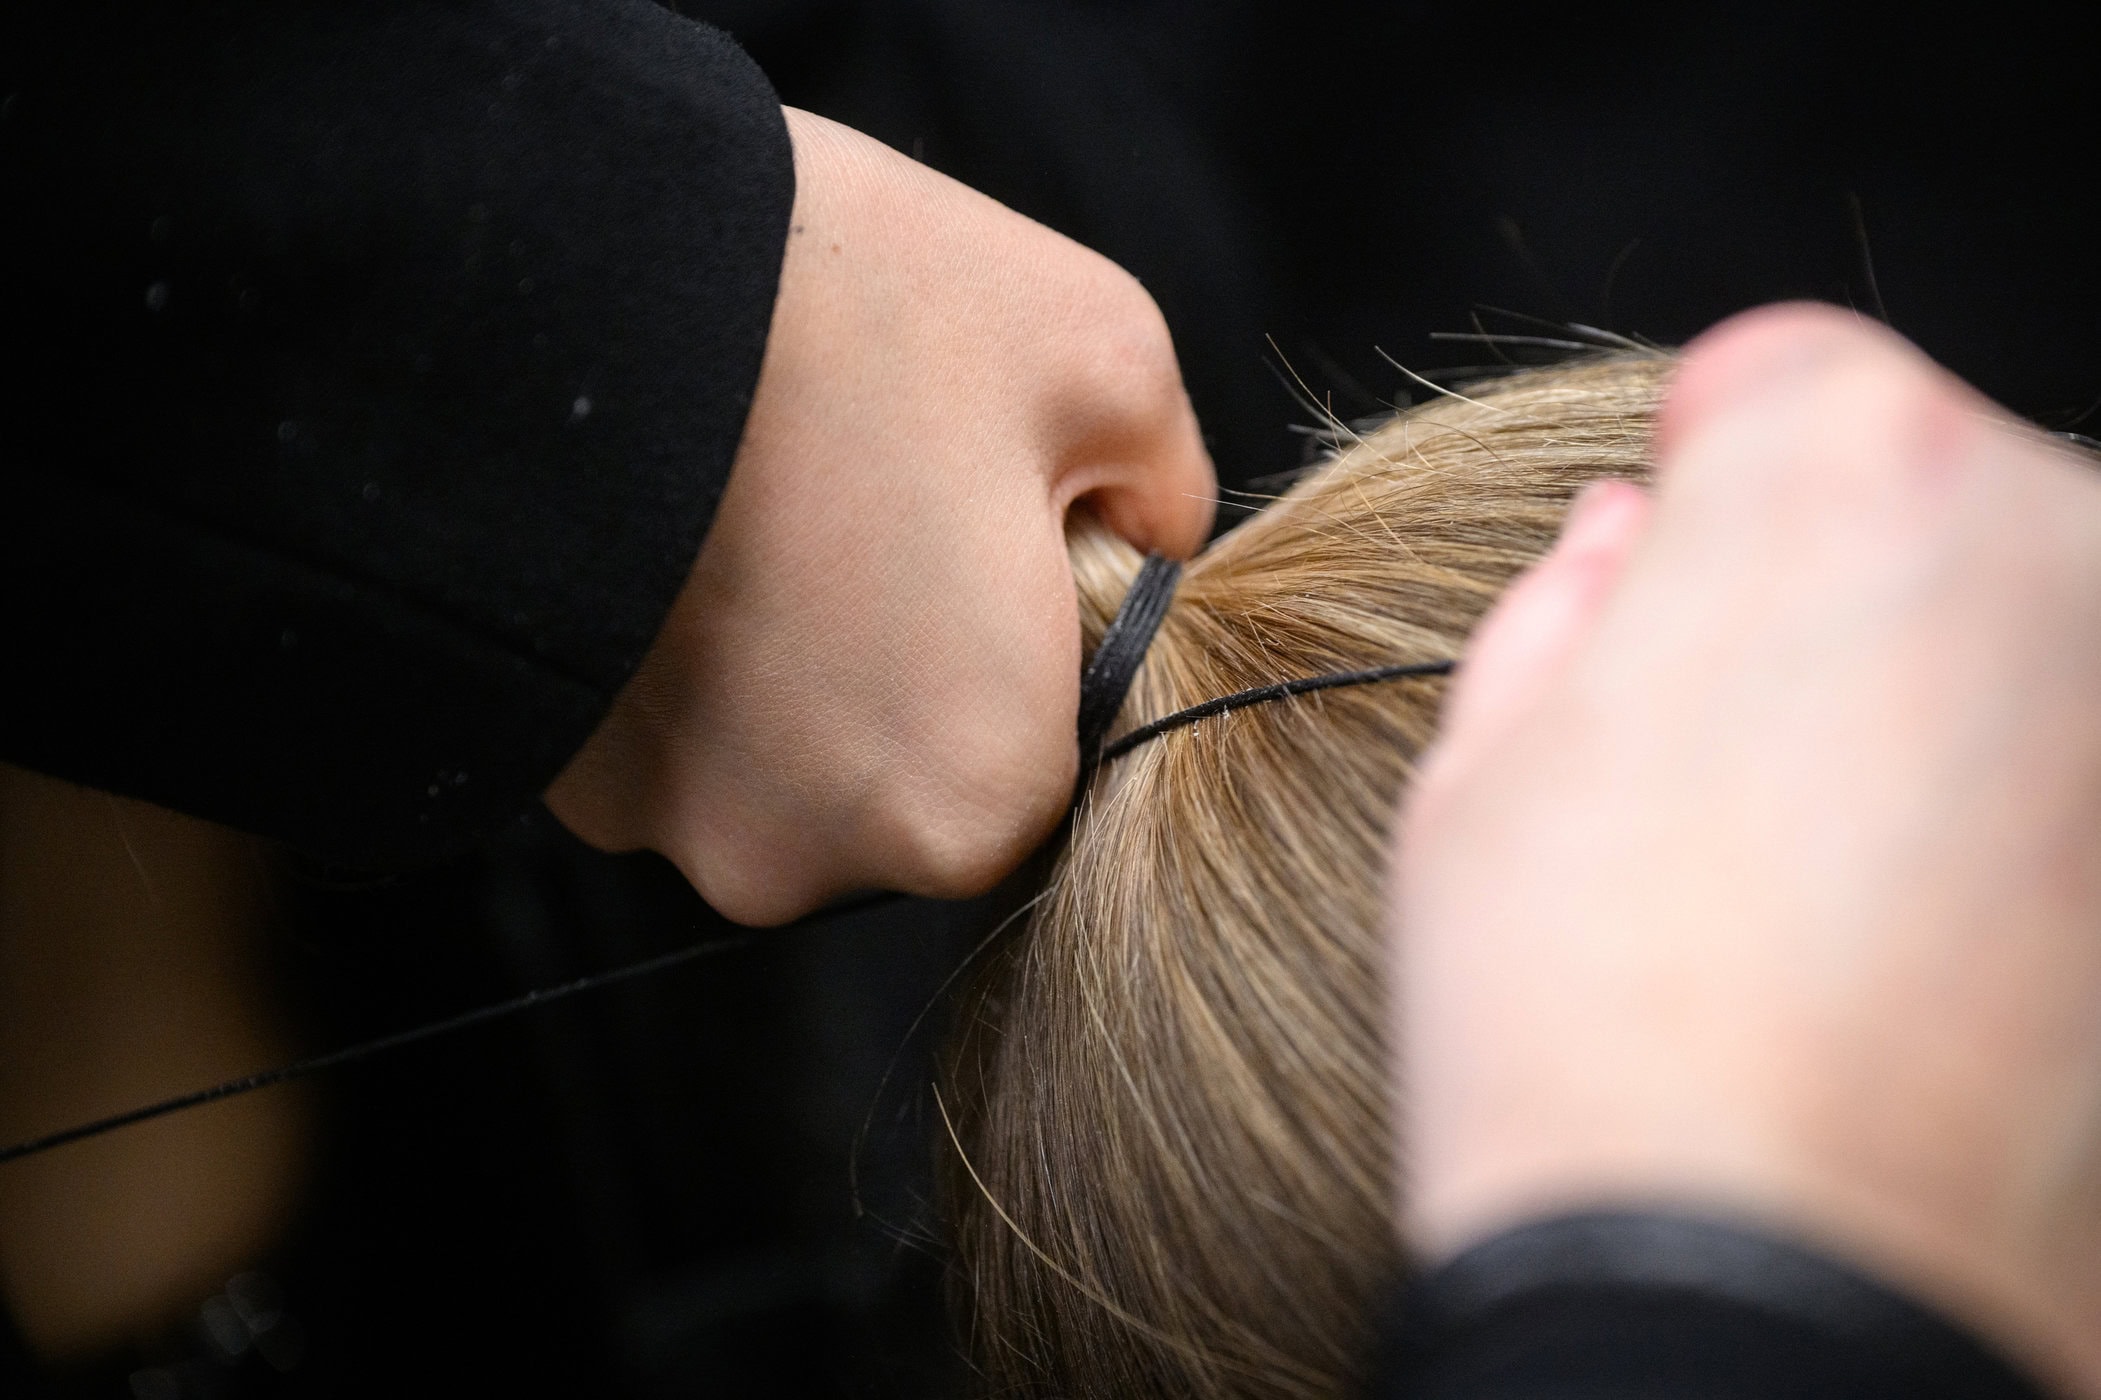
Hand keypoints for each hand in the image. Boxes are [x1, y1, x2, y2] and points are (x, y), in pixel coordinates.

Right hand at [546, 108, 1214, 924]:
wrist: (545, 270)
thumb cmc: (841, 311)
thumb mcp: (1099, 350)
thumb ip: (1165, 490)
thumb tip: (1150, 547)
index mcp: (976, 791)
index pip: (1055, 762)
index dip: (1037, 642)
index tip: (992, 530)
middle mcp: (816, 861)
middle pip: (917, 776)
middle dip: (917, 657)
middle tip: (875, 501)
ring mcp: (668, 828)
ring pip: (794, 760)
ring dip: (799, 661)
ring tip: (772, 506)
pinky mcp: (566, 776)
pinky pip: (683, 734)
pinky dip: (695, 656)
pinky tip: (691, 535)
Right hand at [1392, 305, 2100, 1394]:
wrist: (1746, 1277)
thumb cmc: (1589, 1025)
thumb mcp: (1484, 768)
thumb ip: (1567, 605)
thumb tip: (1616, 544)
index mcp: (1838, 469)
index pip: (1784, 372)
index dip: (1701, 477)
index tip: (1673, 568)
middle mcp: (2048, 539)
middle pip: (1926, 483)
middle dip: (1832, 579)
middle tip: (1731, 751)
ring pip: (2027, 618)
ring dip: (1938, 690)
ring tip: (1821, 864)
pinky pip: (2075, 749)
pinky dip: (2020, 798)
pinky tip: (1912, 925)